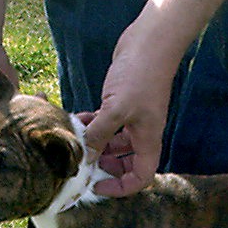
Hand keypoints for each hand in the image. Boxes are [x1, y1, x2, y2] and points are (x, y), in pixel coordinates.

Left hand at [80, 20, 182, 195]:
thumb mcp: (116, 109)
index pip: (141, 177)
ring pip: (114, 143)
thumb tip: (86, 159)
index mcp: (148, 139)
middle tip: (84, 163)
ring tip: (77, 139)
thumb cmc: (140, 74)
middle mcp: (142, 132)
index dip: (121, 187)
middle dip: (105, 167)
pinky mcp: (122, 102)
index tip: (98, 185)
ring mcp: (132, 117)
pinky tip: (78, 119)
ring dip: (96, 144)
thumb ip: (100, 136)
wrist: (150, 40)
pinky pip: (107, 124)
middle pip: (127, 163)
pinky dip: (93, 125)